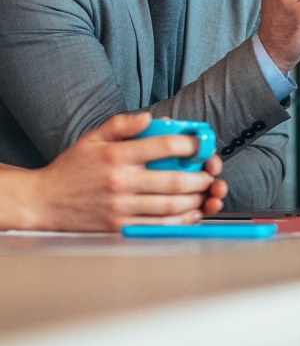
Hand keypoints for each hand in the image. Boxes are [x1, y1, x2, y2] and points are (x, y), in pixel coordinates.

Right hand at [19, 113, 227, 230]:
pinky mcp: (120, 227)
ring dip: (196, 199)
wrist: (43, 202)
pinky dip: (181, 220)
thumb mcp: (93, 137)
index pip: (165, 146)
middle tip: (209, 173)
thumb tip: (151, 118)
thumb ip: (123, 124)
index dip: (192, 145)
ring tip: (204, 191)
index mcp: (118, 156)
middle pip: (175, 180)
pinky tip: (191, 212)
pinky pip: (159, 225)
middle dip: (201, 177)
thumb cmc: (72, 169)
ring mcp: (121, 207)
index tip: (202, 146)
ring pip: (171, 205)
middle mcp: (122, 182)